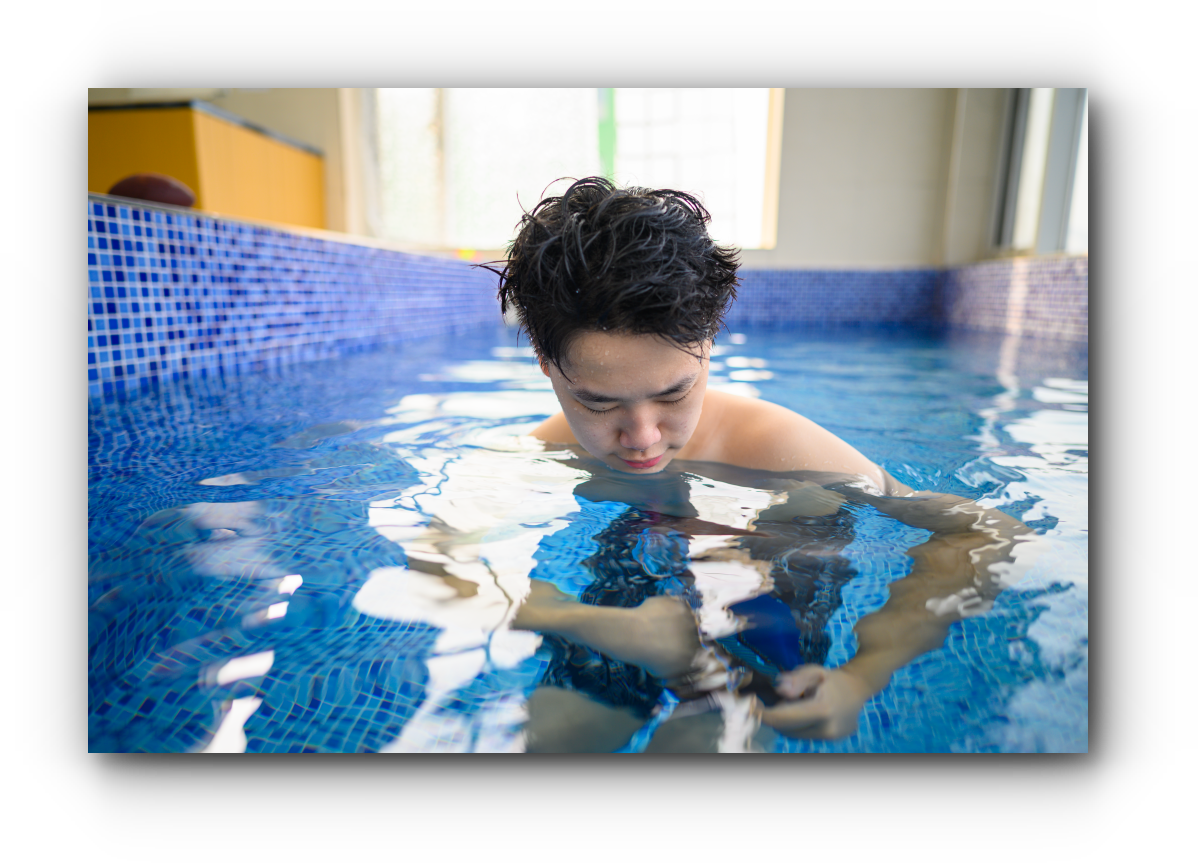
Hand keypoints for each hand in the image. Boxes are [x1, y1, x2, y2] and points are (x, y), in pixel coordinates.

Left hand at [756, 665, 872, 739]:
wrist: (859, 688)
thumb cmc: (832, 678)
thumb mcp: (814, 670)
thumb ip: (796, 679)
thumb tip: (780, 690)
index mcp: (823, 710)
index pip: (784, 718)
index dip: (763, 714)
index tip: (748, 706)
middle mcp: (828, 729)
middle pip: (787, 729)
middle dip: (773, 717)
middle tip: (768, 701)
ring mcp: (830, 738)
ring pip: (793, 734)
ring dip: (785, 722)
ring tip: (792, 704)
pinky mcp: (830, 740)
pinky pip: (803, 734)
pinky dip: (796, 725)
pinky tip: (801, 711)